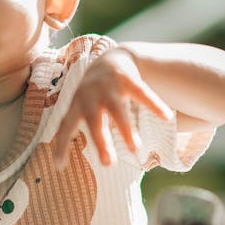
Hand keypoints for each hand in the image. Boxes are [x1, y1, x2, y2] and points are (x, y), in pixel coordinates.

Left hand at [52, 48, 171, 166]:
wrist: (111, 58)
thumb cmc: (94, 93)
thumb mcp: (83, 107)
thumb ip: (82, 129)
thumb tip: (70, 160)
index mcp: (76, 104)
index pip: (66, 127)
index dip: (61, 145)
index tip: (59, 166)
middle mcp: (90, 94)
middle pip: (94, 119)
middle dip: (100, 141)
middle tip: (108, 164)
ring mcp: (110, 86)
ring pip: (118, 109)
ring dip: (125, 129)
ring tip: (135, 149)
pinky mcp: (128, 79)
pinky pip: (142, 93)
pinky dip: (154, 104)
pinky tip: (166, 116)